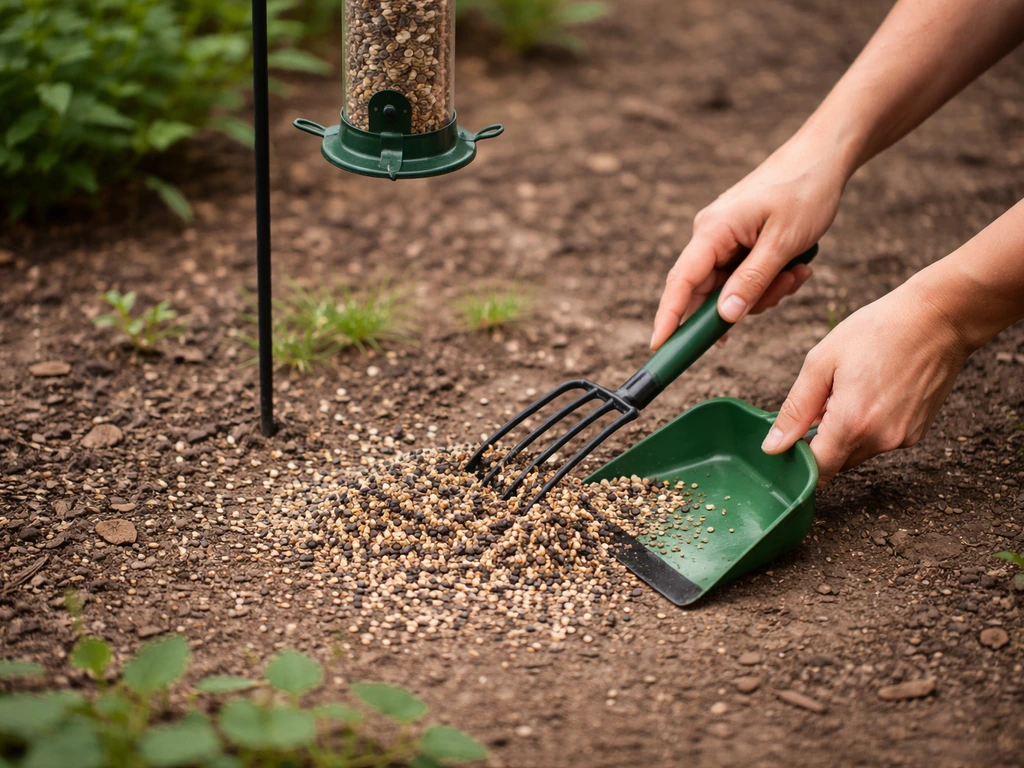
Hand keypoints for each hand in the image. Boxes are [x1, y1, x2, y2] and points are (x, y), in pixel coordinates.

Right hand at [651, 130, 849, 349]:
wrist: (823, 156)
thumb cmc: (804, 190)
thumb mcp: (783, 242)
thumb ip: (752, 281)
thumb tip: (724, 316)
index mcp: (712, 231)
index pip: (681, 282)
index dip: (668, 317)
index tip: (660, 346)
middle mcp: (710, 236)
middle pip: (709, 291)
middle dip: (745, 302)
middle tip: (783, 289)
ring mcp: (724, 238)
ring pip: (731, 288)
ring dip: (765, 291)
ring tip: (797, 271)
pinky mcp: (739, 241)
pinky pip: (744, 275)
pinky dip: (769, 280)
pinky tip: (795, 267)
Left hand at [761, 280, 970, 485]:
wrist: (938, 319)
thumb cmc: (877, 332)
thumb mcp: (821, 362)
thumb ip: (795, 410)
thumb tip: (773, 447)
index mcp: (852, 423)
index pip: (817, 470)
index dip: (798, 459)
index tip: (790, 437)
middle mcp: (881, 440)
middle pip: (837, 463)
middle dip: (821, 442)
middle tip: (821, 402)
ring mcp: (903, 439)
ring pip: (858, 453)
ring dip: (845, 433)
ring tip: (850, 391)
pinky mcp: (918, 433)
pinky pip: (881, 441)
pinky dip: (869, 427)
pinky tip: (873, 393)